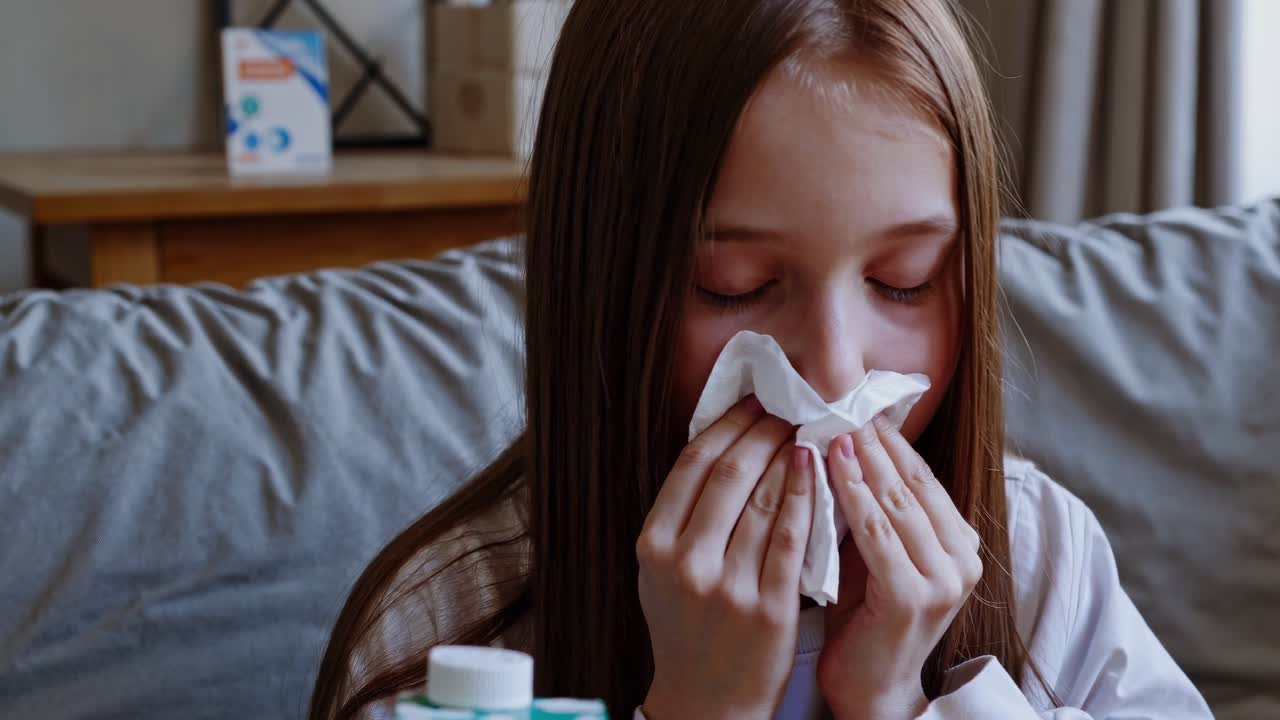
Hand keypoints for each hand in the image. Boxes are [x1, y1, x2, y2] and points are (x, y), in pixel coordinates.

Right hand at [636, 396, 814, 719]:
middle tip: (786, 409)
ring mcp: (728, 586)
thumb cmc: (686, 628)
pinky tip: (816, 472)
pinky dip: (806, 499)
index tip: (752, 402)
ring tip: (804, 433)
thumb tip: (720, 443)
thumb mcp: (661, 570)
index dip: (727, 425)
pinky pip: (792, 539)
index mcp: (653, 545)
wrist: (706, 701)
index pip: (693, 465)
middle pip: (730, 475)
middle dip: (762, 432)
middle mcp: (686, 563)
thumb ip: (680, 516)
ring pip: (764, 501)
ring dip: (788, 458)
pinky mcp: (769, 608)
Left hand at [816, 414, 982, 719]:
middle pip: (911, 481)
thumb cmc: (863, 616)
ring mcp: (944, 579)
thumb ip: (870, 506)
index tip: (854, 400)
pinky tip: (828, 467)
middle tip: (838, 399)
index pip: (920, 474)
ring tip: (831, 422)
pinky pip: (877, 533)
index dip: (887, 437)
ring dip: (861, 459)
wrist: (871, 689)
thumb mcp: (873, 550)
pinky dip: (851, 495)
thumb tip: (841, 440)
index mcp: (958, 541)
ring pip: (896, 501)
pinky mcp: (914, 597)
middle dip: (873, 439)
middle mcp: (962, 557)